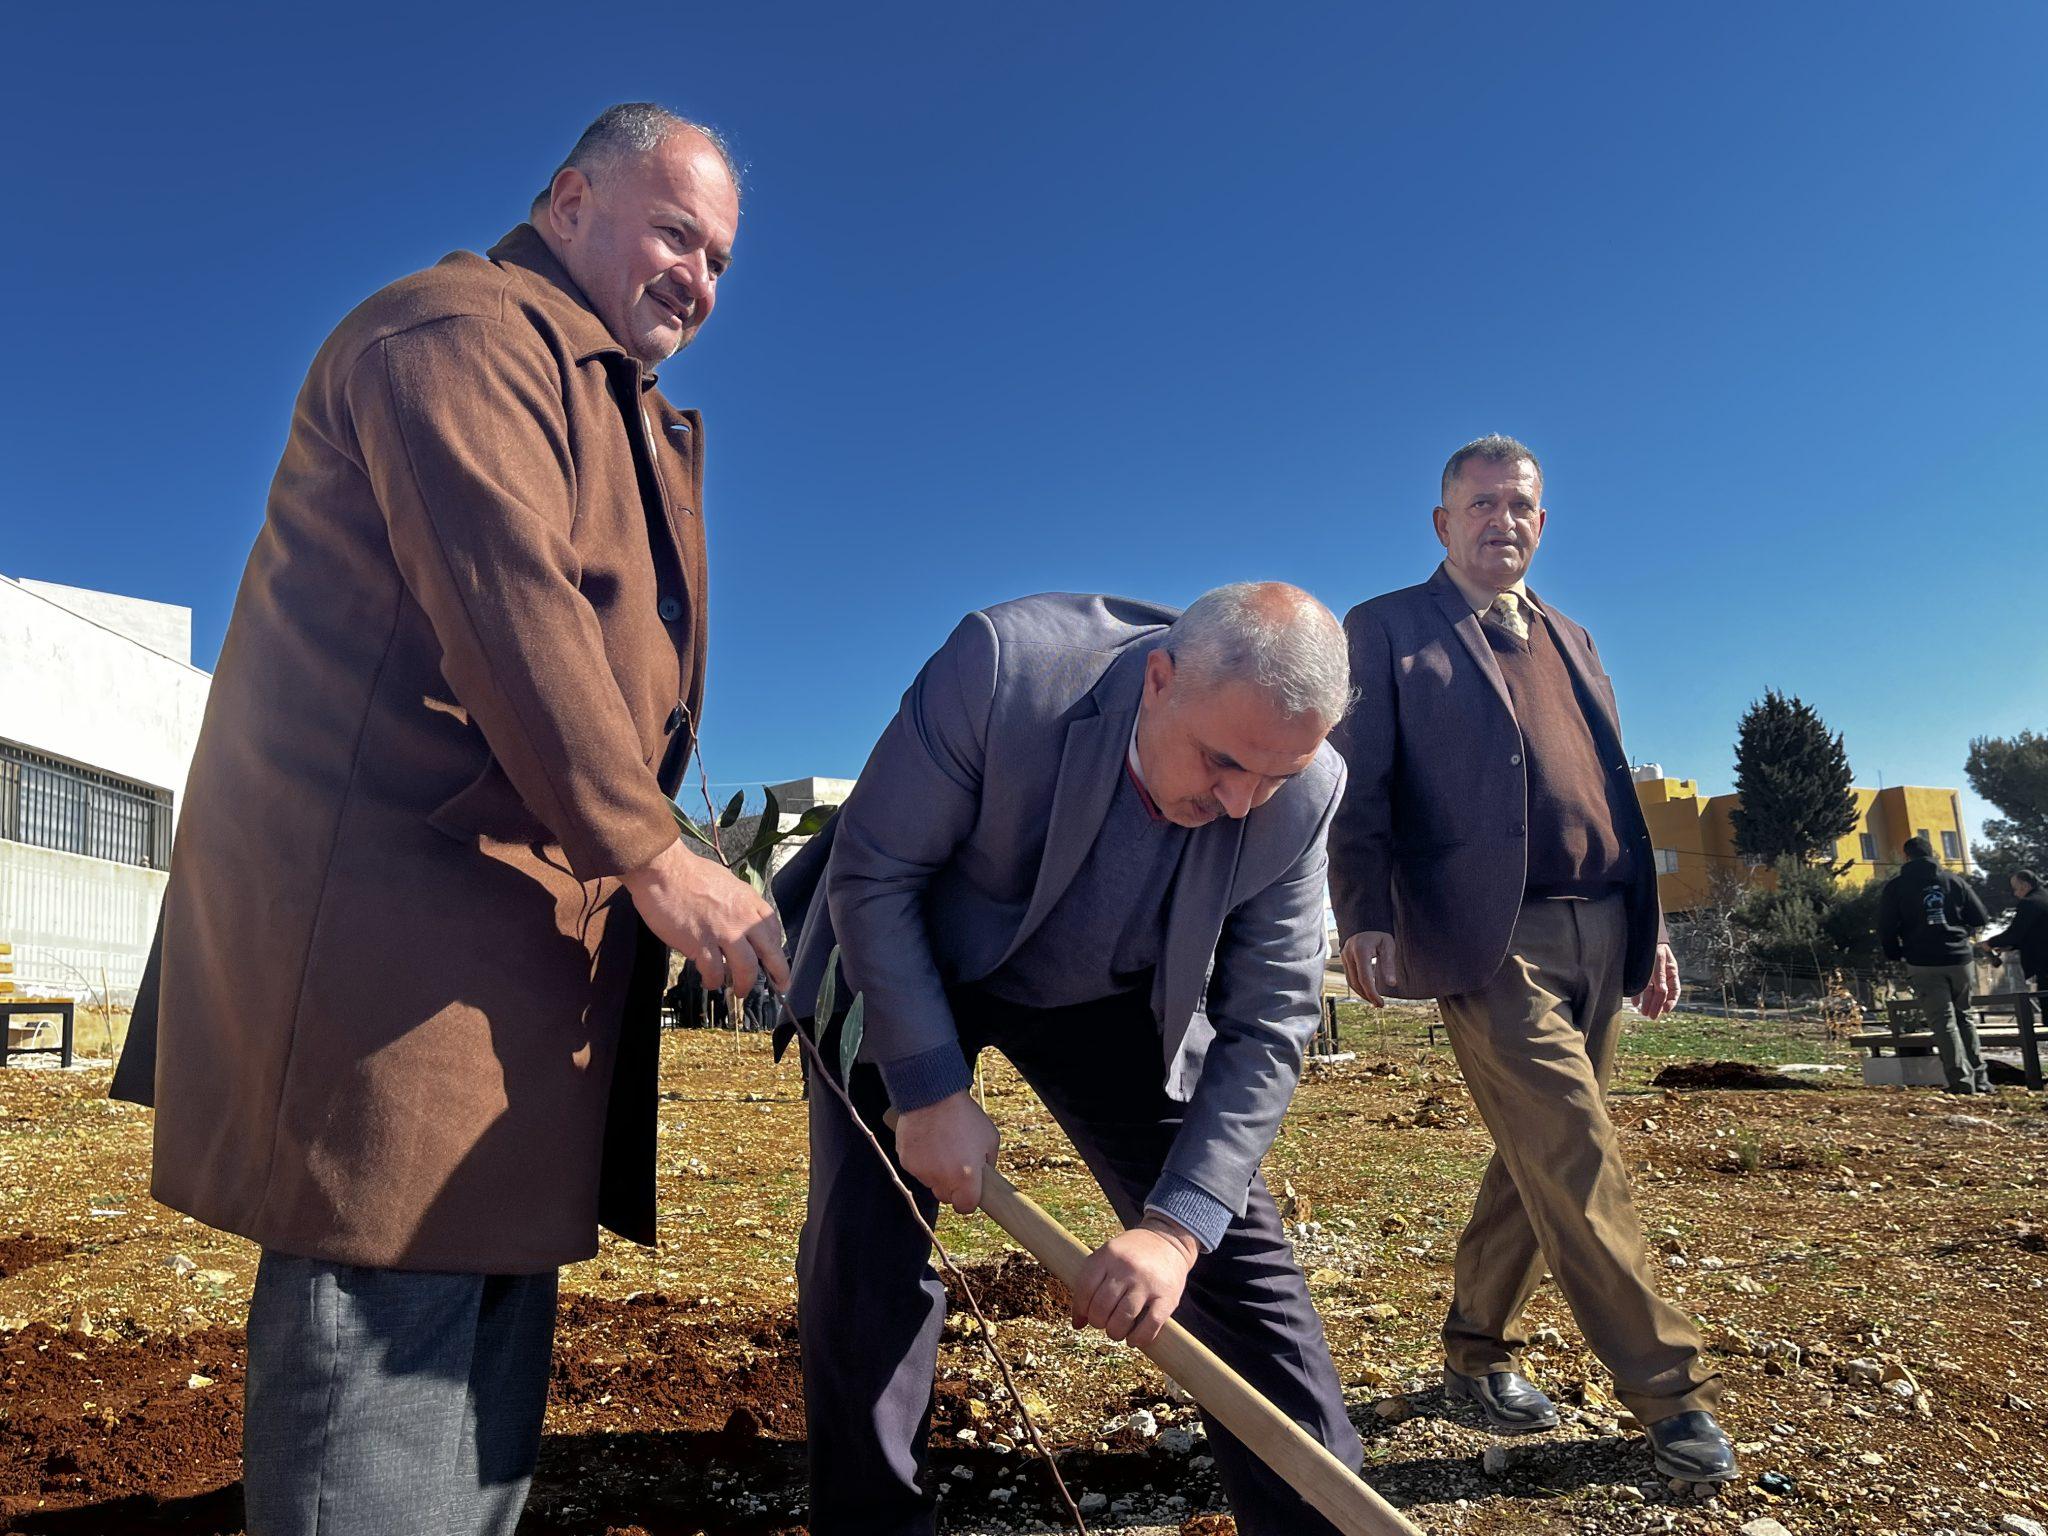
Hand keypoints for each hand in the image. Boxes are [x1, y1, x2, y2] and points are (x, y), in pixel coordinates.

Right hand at [622, 839, 790, 994]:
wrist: (664, 871)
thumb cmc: (690, 873)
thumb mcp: (727, 882)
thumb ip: (738, 903)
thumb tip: (742, 920)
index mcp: (749, 901)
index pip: (774, 930)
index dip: (777, 949)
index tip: (776, 960)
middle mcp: (742, 918)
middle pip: (769, 953)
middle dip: (778, 974)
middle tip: (780, 986)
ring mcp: (723, 932)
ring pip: (746, 968)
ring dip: (744, 984)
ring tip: (739, 991)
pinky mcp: (700, 943)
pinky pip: (714, 971)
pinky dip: (713, 981)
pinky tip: (710, 982)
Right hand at [895, 1091, 998, 1213]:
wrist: (933, 1094)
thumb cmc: (965, 1115)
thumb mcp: (990, 1138)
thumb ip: (989, 1164)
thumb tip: (985, 1177)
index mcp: (966, 1176)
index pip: (965, 1207)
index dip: (968, 1201)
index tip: (969, 1192)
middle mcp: (942, 1178)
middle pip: (946, 1197)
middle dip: (952, 1186)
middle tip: (956, 1165)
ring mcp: (922, 1171)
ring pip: (930, 1183)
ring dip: (936, 1172)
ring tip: (942, 1146)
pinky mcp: (906, 1161)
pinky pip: (917, 1170)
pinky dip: (922, 1161)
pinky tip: (928, 1142)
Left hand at [1070, 1218, 1197, 1346]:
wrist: (1168, 1240)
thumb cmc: (1131, 1255)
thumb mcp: (1107, 1256)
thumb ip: (1089, 1284)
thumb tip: (1077, 1324)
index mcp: (1107, 1256)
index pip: (1084, 1289)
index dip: (1080, 1309)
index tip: (1085, 1317)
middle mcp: (1126, 1268)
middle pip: (1101, 1307)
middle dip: (1098, 1322)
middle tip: (1103, 1323)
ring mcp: (1148, 1282)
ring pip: (1123, 1319)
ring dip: (1115, 1332)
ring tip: (1117, 1331)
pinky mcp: (1167, 1297)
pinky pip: (1150, 1325)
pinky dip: (1139, 1338)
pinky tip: (1133, 1340)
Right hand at [1341, 930, 1398, 1005]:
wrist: (1366, 923)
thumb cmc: (1380, 935)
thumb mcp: (1388, 946)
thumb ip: (1389, 965)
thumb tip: (1392, 984)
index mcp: (1361, 950)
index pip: (1365, 978)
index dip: (1372, 993)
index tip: (1381, 1003)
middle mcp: (1349, 953)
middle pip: (1356, 982)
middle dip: (1367, 996)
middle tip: (1379, 1005)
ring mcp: (1344, 956)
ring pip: (1350, 981)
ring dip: (1361, 993)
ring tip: (1374, 1001)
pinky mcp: (1344, 959)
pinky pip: (1349, 976)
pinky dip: (1358, 986)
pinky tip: (1367, 992)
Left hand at [1634, 942, 1680, 1019]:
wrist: (1640, 933)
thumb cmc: (1652, 944)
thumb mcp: (1657, 958)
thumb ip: (1659, 975)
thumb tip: (1662, 992)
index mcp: (1671, 970)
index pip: (1674, 990)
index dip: (1671, 1002)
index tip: (1665, 1010)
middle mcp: (1662, 974)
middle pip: (1662, 994)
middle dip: (1657, 1006)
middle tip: (1651, 1016)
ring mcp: (1651, 974)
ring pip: (1651, 992)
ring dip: (1648, 1003)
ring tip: (1643, 1012)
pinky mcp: (1640, 974)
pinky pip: (1641, 987)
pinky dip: (1638, 995)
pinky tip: (1635, 1002)